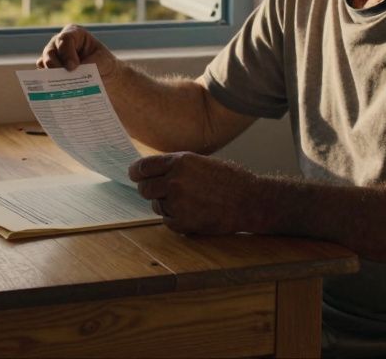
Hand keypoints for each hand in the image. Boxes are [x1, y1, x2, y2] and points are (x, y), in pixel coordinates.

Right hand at [36, 24, 119, 80]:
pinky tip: (55, 92)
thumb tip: (74, 74)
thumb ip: (90, 64)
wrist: (105, 77)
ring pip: (43, 64)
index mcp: (74, 34)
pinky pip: (43, 77)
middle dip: (55, 65)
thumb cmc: (105, 64)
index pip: (65, 39)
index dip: (67, 53)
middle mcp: (59, 43)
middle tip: (64, 77)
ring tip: (60, 87)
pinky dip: (48, 84)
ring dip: (50, 76)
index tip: (73, 67)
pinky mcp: (49, 72)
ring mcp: (52, 57)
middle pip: (50, 51)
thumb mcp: (103, 61)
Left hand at [128, 152, 263, 234]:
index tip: (135, 176)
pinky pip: (167, 220)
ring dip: (165, 205)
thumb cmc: (229, 179)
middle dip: (150, 190)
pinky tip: (192, 212)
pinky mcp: (182, 223)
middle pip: (145, 188)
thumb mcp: (200, 162)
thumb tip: (153, 171)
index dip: (136, 172)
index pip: (143, 167)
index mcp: (179, 162)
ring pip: (156, 205)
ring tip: (189, 202)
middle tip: (161, 192)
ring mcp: (177, 203)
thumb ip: (176, 166)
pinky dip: (175, 218)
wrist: (249, 201)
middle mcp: (175, 181)